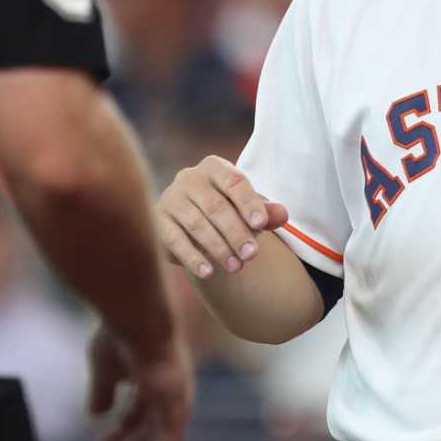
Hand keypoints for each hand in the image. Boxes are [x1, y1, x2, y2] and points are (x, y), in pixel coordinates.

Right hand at [85, 324, 191, 440]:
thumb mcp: (104, 367)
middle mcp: (169, 391)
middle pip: (147, 429)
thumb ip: (102, 390)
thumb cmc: (119, 335)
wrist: (137, 319)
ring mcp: (176, 399)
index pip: (138, 413)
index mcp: (152, 378)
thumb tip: (96, 414)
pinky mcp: (178, 408)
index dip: (118, 433)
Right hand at [156, 155, 289, 280]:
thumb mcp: (247, 210)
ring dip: (218, 248)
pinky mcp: (158, 221)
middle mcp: (189, 178)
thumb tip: (282, 214)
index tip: (262, 224)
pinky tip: (208, 272)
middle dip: (236, 232)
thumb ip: (266, 212)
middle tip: (252, 255)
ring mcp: (171, 198)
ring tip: (236, 267)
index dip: (249, 202)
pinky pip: (175, 239)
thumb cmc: (226, 212)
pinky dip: (192, 257)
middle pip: (215, 206)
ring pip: (196, 224)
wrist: (190, 224)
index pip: (234, 181)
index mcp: (214, 167)